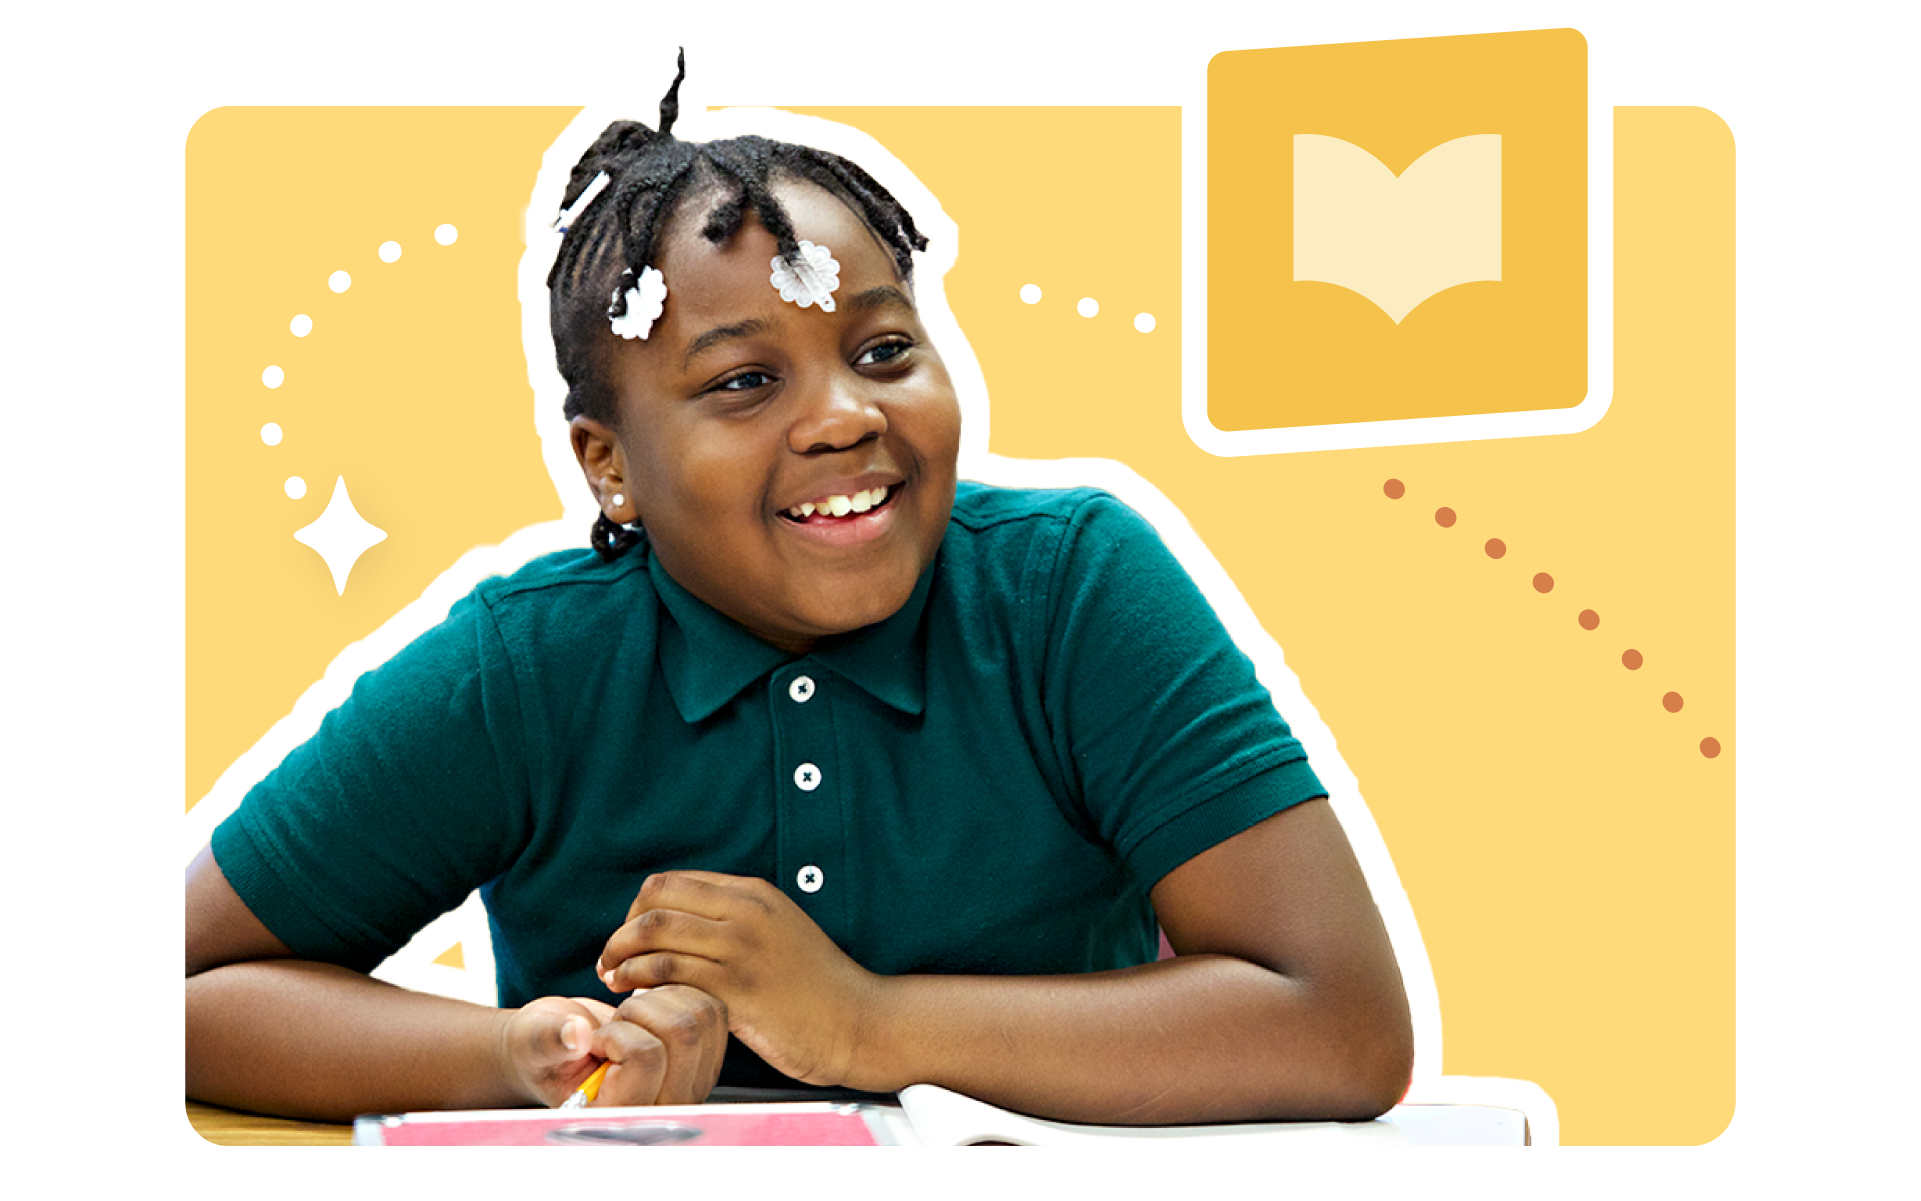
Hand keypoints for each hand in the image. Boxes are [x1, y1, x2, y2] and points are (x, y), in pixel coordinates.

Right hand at [497, 988, 728, 1106]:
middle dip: (641, 1009)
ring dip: (661, 998)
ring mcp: (692, 1082)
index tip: (596, 1039)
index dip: (618, 1033)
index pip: (647, 1056)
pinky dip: (678, 990)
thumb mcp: (533, 1042)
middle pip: (683, 1032)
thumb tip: (576, 1034)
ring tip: (631, 1015)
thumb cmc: (542, 1046)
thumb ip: (549, 1040)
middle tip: (615, 1021)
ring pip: (702, 1014)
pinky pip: (713, 1007)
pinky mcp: (706, 1055)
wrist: (563, 1044)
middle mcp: (665, 1106)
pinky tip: (651, 1005)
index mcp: (621, 1113)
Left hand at [598, 871, 883, 1087]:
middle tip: (612, 957)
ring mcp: (741, 947)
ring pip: (655, 932)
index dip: (639, 910)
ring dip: (620, 955)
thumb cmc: (817, 987)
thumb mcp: (778, 932)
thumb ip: (733, 922)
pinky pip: (667, 971)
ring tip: (613, 978)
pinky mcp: (737, 986)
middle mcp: (745, 911)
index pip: (673, 883)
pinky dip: (638, 980)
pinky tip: (634, 996)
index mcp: (753, 893)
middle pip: (656, 899)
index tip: (631, 938)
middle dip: (622, 928)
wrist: (858, 1021)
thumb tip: (681, 928)